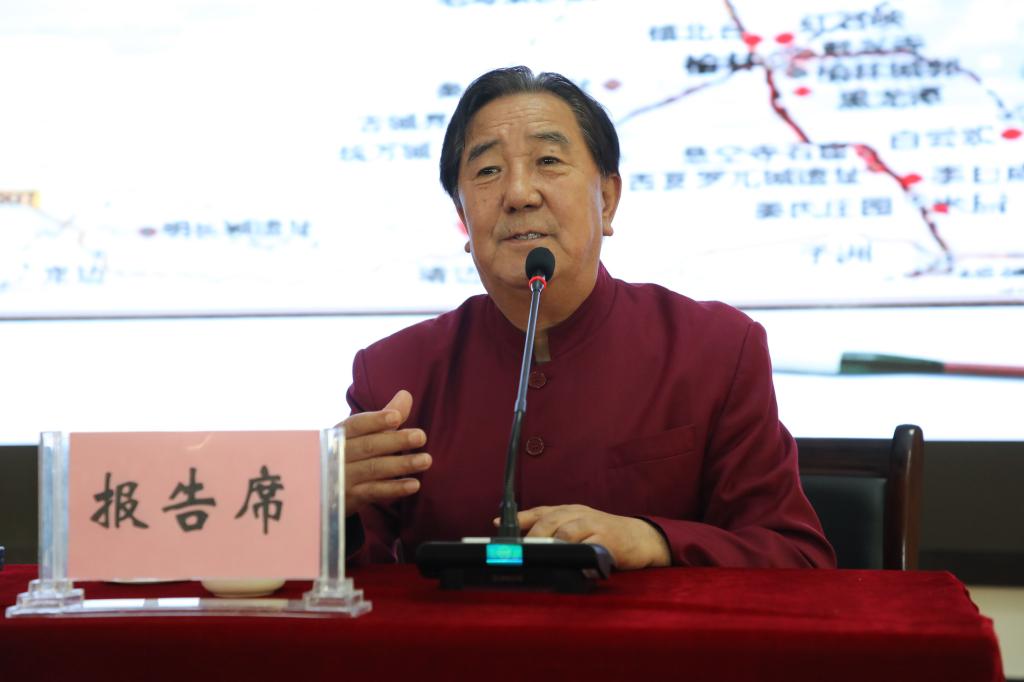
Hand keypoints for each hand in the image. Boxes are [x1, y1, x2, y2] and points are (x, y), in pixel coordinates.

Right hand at [339, 390, 431, 516]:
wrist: (321, 488)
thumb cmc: (347, 453)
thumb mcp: (360, 434)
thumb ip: (384, 417)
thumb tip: (406, 395)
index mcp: (340, 434)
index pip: (357, 425)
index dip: (376, 420)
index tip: (397, 417)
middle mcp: (339, 454)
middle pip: (368, 446)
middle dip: (395, 441)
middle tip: (421, 436)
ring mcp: (343, 477)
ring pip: (374, 469)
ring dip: (401, 464)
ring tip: (426, 460)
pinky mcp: (350, 497)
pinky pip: (374, 492)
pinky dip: (394, 488)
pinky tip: (414, 484)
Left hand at [506, 504, 670, 570]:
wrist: (640, 537)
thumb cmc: (604, 533)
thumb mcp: (578, 526)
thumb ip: (555, 530)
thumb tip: (523, 542)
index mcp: (569, 510)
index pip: (540, 511)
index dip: (519, 518)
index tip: (497, 524)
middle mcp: (579, 513)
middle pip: (549, 521)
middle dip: (531, 536)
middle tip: (519, 551)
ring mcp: (593, 525)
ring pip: (565, 532)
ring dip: (550, 545)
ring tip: (539, 557)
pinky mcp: (607, 539)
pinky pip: (587, 547)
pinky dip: (575, 556)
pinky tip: (567, 564)